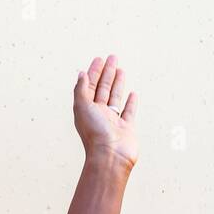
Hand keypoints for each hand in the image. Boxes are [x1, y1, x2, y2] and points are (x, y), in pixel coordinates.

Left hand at [73, 54, 138, 171]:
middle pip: (102, 88)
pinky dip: (130, 102)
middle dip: (107, 72)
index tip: (100, 58)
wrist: (111, 156)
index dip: (94, 71)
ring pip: (115, 97)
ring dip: (118, 83)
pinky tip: (132, 92)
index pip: (89, 85)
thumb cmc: (95, 133)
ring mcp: (113, 120)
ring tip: (121, 69)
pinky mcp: (126, 128)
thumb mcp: (82, 107)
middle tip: (112, 57)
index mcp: (86, 109)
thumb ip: (81, 89)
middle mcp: (99, 114)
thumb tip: (81, 73)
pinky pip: (128, 111)